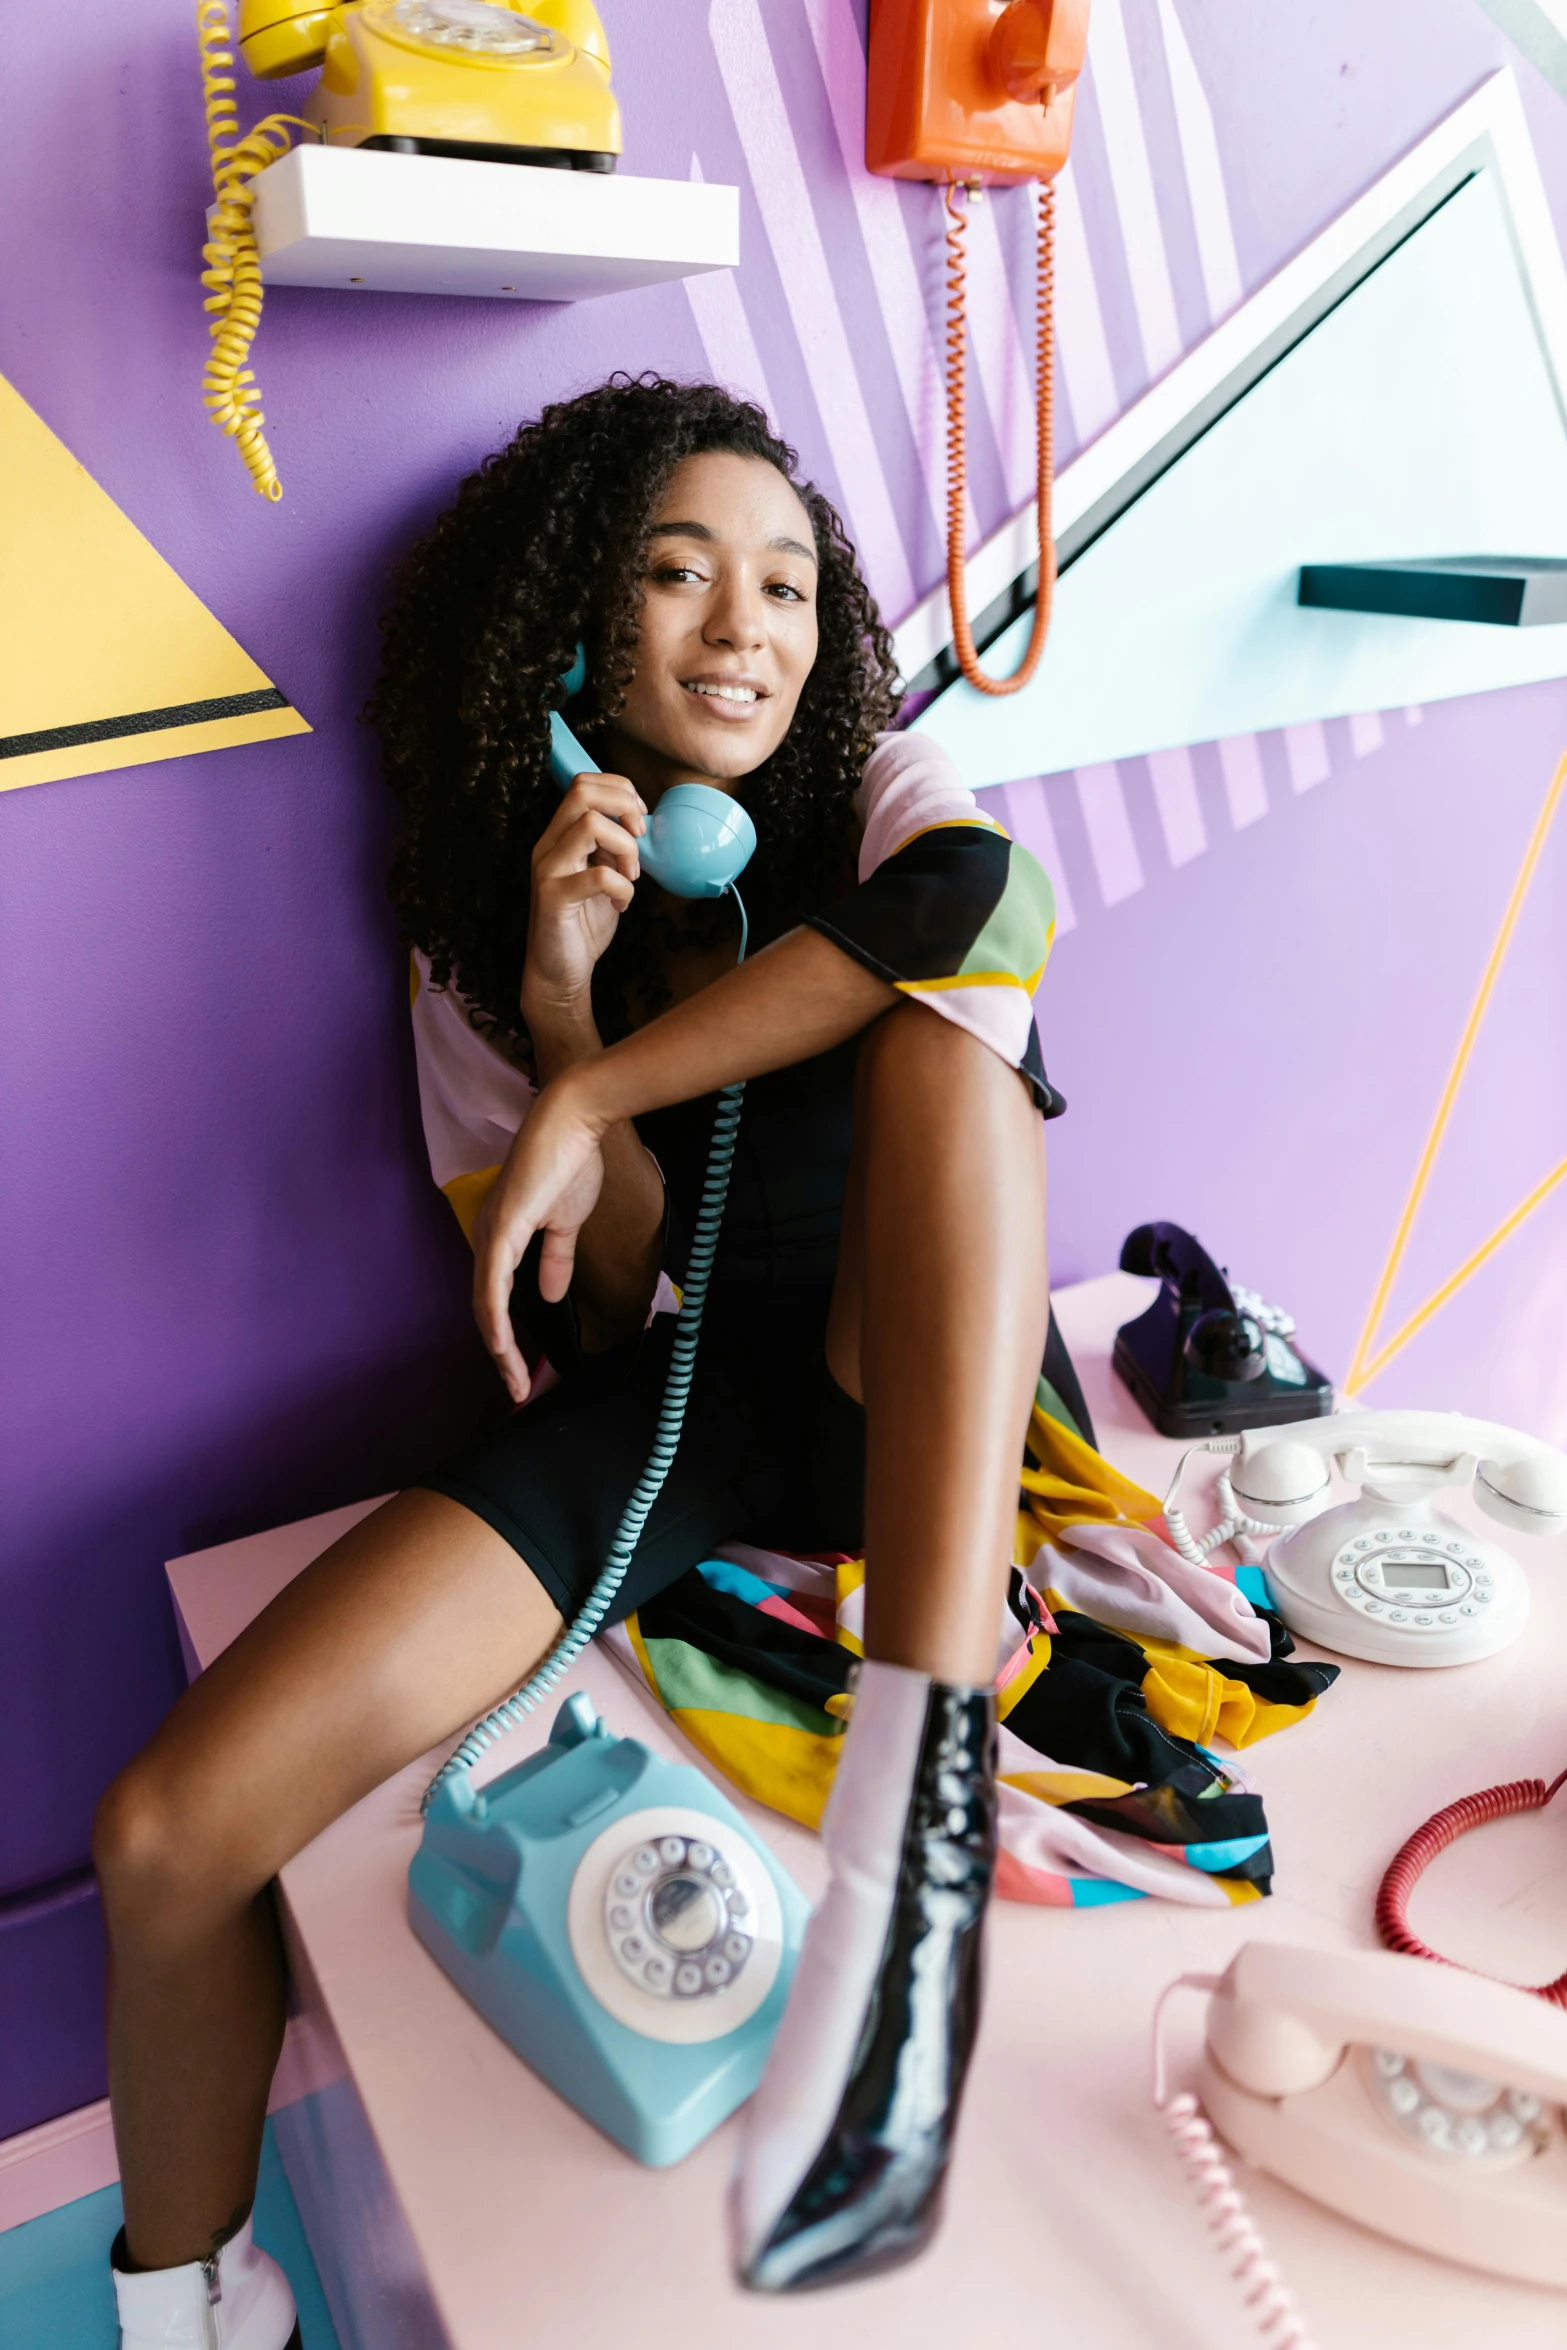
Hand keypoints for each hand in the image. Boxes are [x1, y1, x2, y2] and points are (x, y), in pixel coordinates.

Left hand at [473, 1072, 608, 1402]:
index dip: (509, 1337)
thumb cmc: (570, 1163)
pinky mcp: (502, 1228)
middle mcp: (487, 1240)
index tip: (524, 1371)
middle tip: (517, 1389)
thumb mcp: (567, 1224)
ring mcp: (491, 1234)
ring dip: (499, 1347)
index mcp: (502, 1239)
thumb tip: (549, 1296)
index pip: (497, 1299)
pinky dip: (494, 1317)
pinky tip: (500, 1344)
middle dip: (501, 1355)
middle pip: (485, 1310)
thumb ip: (555, 1260)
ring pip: (484, 1305)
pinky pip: (492, 1284)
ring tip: (513, 1380)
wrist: (575, 1122)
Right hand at [520, 774, 645, 1025]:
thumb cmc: (584, 922)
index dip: (620, 791)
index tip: (639, 821)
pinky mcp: (554, 898)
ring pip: (591, 825)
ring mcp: (548, 869)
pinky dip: (623, 888)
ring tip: (631, 877)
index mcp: (560, 835)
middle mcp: (548, 845)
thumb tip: (642, 826)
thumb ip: (614, 848)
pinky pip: (600, 875)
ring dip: (626, 849)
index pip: (584, 783)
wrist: (560, 970)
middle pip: (583, 791)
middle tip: (638, 839)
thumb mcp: (604, 874)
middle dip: (624, 807)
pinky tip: (622, 904)